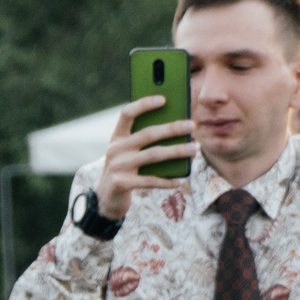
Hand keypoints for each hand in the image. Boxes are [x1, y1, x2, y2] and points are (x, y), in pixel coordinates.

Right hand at [95, 98, 198, 219]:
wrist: (105, 199)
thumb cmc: (125, 170)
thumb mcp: (128, 153)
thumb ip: (143, 140)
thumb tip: (176, 128)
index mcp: (117, 137)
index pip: (127, 113)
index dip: (144, 104)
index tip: (164, 99)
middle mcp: (115, 149)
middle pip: (147, 134)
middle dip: (172, 128)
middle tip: (192, 125)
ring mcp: (118, 166)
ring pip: (153, 155)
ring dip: (177, 151)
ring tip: (194, 149)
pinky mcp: (122, 184)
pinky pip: (150, 181)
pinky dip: (166, 181)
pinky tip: (180, 180)